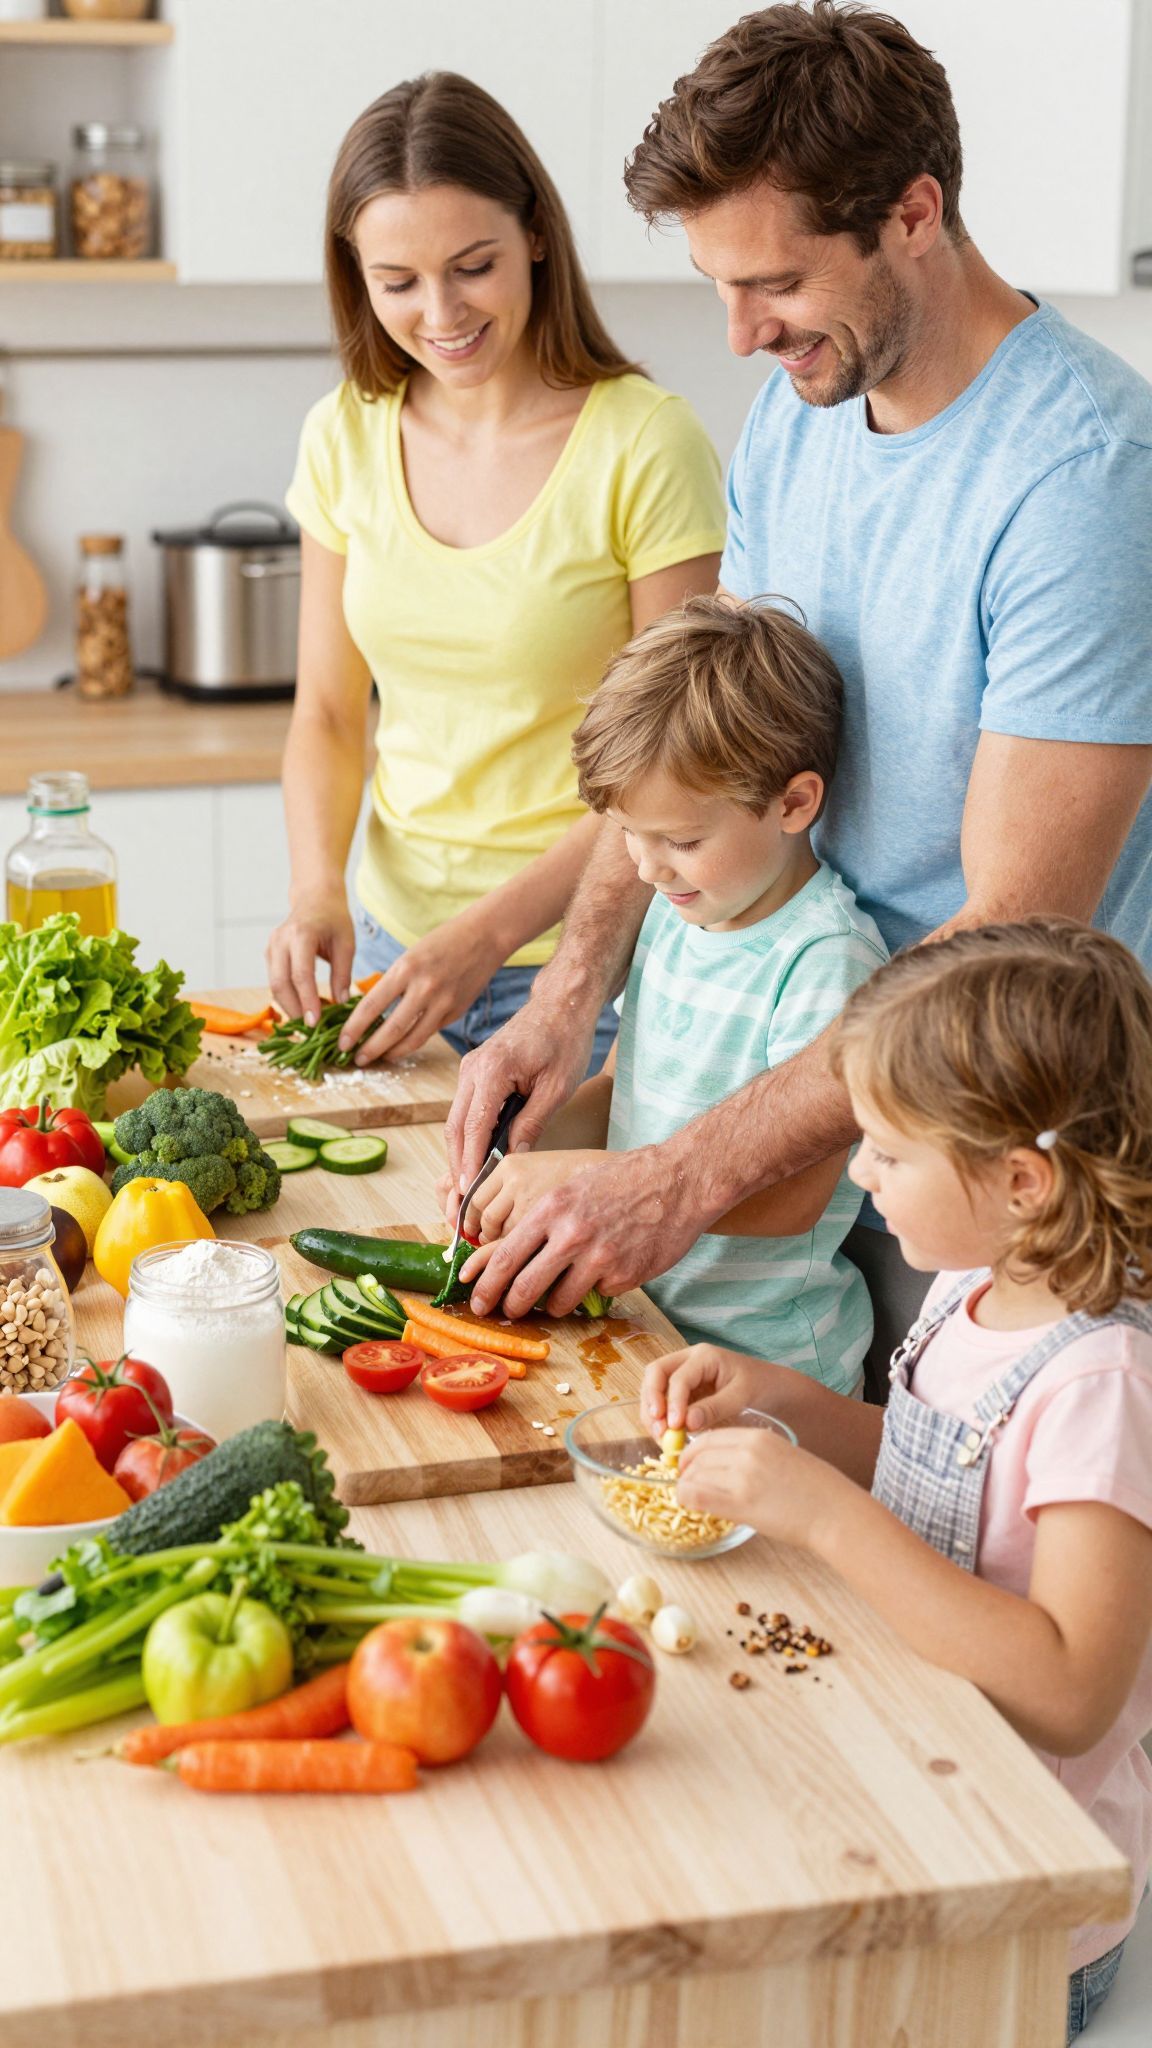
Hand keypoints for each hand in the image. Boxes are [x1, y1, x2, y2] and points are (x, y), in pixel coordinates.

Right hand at [267, 889, 354, 1025]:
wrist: (314, 897)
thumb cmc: (334, 919)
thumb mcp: (346, 943)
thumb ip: (343, 974)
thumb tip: (341, 1005)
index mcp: (301, 934)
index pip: (301, 974)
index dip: (307, 1001)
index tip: (316, 1023)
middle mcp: (280, 940)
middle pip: (280, 983)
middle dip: (294, 1010)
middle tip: (311, 1031)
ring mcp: (271, 946)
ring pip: (274, 985)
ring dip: (289, 1006)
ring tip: (309, 1023)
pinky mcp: (269, 954)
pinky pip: (274, 980)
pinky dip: (287, 997)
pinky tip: (303, 1009)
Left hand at [337, 908, 505, 1064]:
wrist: (484, 937)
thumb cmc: (442, 942)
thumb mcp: (410, 956)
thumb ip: (394, 984)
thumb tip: (372, 1013)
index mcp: (405, 969)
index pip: (371, 1006)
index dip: (353, 1029)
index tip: (342, 1042)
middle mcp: (424, 988)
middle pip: (390, 1030)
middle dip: (370, 1049)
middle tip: (357, 1059)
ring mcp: (443, 1003)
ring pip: (412, 1039)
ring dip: (392, 1053)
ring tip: (379, 1057)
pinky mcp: (456, 1012)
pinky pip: (430, 1033)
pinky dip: (413, 1042)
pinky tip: (402, 1046)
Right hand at [444, 980, 599, 1213]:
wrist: (561, 1004)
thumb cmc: (565, 1040)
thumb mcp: (556, 1088)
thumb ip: (531, 1124)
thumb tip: (512, 1160)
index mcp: (492, 1071)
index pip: (474, 1127)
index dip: (470, 1163)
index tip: (469, 1192)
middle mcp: (472, 1069)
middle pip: (455, 1127)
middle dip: (458, 1165)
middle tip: (463, 1199)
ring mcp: (470, 1069)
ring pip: (456, 1121)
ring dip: (460, 1153)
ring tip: (468, 1187)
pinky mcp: (475, 1073)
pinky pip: (465, 1110)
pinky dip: (468, 1137)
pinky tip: (477, 1159)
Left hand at [460, 1138, 701, 1319]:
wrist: (678, 1181)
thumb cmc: (623, 1180)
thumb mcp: (573, 1187)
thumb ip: (545, 1219)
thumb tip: (515, 1256)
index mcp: (552, 1209)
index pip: (506, 1256)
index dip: (486, 1285)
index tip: (477, 1300)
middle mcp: (571, 1234)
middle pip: (525, 1287)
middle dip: (511, 1307)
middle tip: (507, 1313)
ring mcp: (599, 1258)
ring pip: (560, 1301)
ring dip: (555, 1305)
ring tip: (561, 1295)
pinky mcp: (624, 1276)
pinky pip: (597, 1294)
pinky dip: (597, 1288)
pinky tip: (610, 1268)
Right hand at [640, 1345, 773, 1439]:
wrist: (777, 1391)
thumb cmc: (763, 1387)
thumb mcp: (742, 1396)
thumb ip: (714, 1408)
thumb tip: (686, 1423)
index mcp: (704, 1356)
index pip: (678, 1377)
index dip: (673, 1402)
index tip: (675, 1426)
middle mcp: (688, 1361)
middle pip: (656, 1374)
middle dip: (652, 1401)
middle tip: (658, 1428)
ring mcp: (684, 1376)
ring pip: (654, 1388)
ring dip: (652, 1412)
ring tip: (661, 1437)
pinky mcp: (685, 1394)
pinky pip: (664, 1402)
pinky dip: (660, 1418)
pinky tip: (666, 1436)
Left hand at [676, 1426, 851, 1551]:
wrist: (835, 1513)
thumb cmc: (815, 1491)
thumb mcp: (782, 1457)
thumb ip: (753, 1456)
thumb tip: (724, 1467)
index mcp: (758, 1437)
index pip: (710, 1438)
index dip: (693, 1452)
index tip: (689, 1465)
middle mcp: (747, 1451)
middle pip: (698, 1455)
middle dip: (686, 1470)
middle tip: (685, 1483)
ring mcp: (742, 1476)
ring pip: (693, 1475)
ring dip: (687, 1487)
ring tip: (692, 1498)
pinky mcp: (740, 1502)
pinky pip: (695, 1495)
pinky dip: (686, 1499)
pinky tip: (691, 1505)